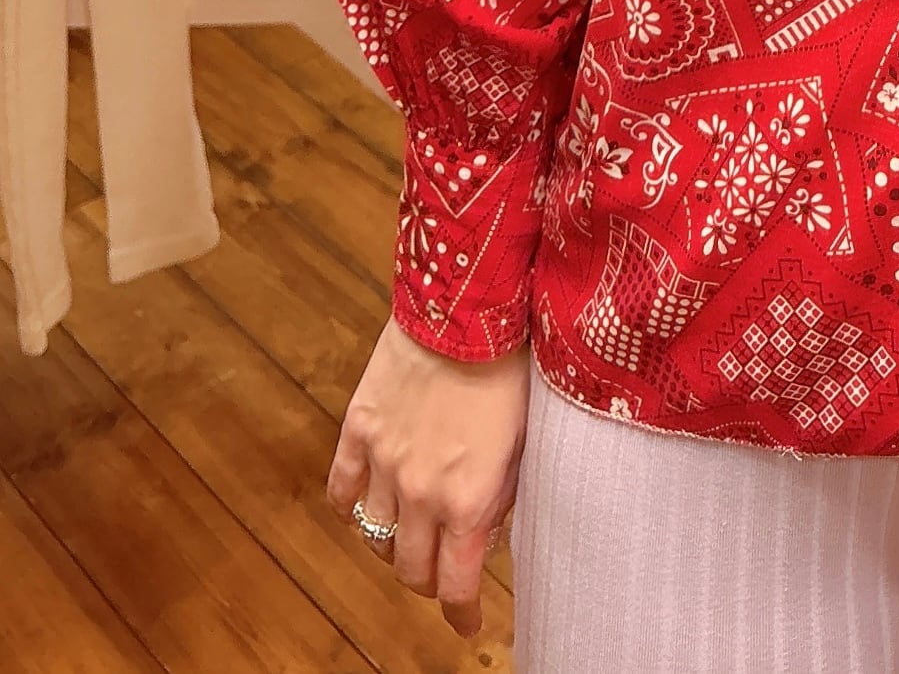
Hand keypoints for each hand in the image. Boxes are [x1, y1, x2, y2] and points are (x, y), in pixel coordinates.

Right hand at [327, 316, 530, 639]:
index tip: (468, 622)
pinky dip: (351, 507)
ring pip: (375, 536)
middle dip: (427, 580)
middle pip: (410, 569)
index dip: (459, 613)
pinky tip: (367, 504)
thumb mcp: (525, 441)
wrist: (469, 306)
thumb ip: (504, 494)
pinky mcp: (358, 430)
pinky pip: (342, 491)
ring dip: (393, 546)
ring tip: (410, 537)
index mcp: (470, 499)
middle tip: (441, 572)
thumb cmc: (513, 365)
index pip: (454, 585)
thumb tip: (490, 531)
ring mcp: (384, 463)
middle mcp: (422, 493)